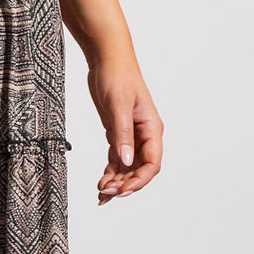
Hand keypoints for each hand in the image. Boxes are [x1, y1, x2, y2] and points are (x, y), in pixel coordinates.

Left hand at [86, 54, 162, 204]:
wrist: (107, 59)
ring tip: (101, 194)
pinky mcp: (117, 133)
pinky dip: (110, 172)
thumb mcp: (118, 105)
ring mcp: (131, 135)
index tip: (123, 191)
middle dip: (125, 184)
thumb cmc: (117, 76)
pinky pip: (116, 159)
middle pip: (139, 169)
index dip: (139, 180)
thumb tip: (125, 161)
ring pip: (127, 167)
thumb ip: (122, 134)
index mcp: (151, 128)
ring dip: (116, 182)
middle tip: (106, 194)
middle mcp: (144, 134)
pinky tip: (101, 183)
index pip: (152, 163)